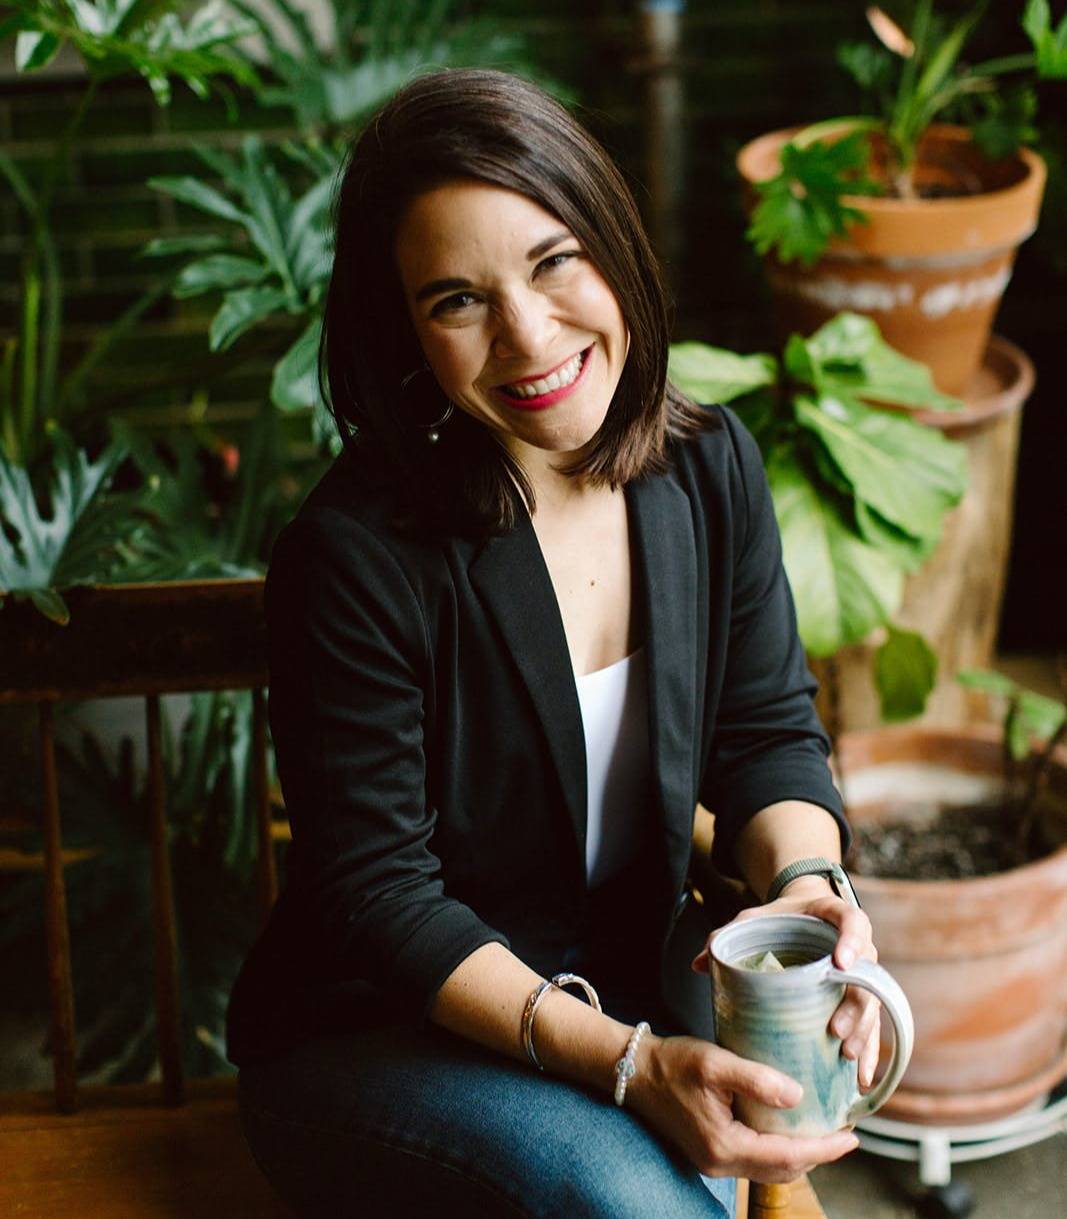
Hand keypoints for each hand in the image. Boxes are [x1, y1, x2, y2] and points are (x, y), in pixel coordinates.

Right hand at [627, 1033, 858, 1183]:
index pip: (788, 1156)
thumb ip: (757, 1080)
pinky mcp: (710, 1152)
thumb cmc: (673, 1062)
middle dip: (817, 1155)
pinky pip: (755, 1160)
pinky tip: (787, 1128)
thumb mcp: (715, 1062)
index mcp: (725, 1145)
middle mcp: (720, 1162)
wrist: (634, 1070)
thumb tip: (798, 1097)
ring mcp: (713, 1161)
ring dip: (799, 1154)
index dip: (825, 1149)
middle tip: (844, 1133)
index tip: (853, 1136)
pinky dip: (778, 1149)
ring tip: (823, 1131)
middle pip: (783, 1170)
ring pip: (770, 1169)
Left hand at [691, 878, 881, 1089]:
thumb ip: (728, 936)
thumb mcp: (753, 920)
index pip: (853, 921)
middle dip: (856, 1004)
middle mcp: (857, 944)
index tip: (840, 963)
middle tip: (835, 1029)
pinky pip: (872, 1025)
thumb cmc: (778, 918)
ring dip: (863, 1031)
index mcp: (833, 915)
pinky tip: (861, 1077)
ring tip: (845, 1055)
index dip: (852, 940)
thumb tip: (698, 963)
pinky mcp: (862, 998)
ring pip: (874, 1002)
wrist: (800, 915)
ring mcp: (863, 973)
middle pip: (869, 973)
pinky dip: (869, 1051)